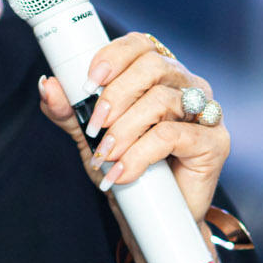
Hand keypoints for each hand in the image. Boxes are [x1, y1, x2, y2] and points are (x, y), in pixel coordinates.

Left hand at [36, 32, 228, 221]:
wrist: (154, 218)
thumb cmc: (128, 167)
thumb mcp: (91, 137)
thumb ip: (70, 111)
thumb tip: (47, 85)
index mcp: (160, 75)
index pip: (141, 44)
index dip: (114, 56)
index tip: (88, 82)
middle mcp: (186, 86)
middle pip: (153, 67)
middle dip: (116, 95)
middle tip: (94, 127)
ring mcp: (205, 112)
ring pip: (161, 101)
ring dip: (124, 130)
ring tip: (105, 156)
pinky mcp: (215, 141)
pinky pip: (173, 136)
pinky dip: (140, 154)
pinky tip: (123, 172)